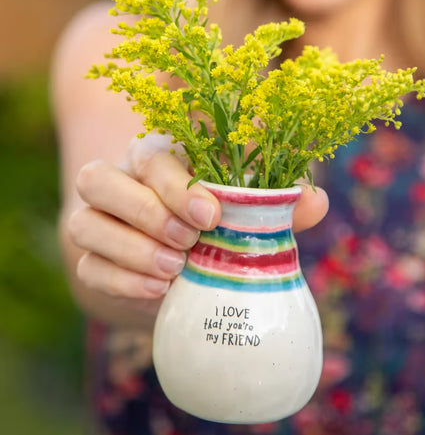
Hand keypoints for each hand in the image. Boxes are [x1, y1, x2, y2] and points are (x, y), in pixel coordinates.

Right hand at [69, 135, 328, 304]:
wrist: (179, 267)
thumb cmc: (217, 225)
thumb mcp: (247, 209)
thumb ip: (277, 203)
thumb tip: (316, 200)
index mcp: (155, 158)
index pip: (150, 156)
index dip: (176, 184)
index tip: (212, 215)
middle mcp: (118, 182)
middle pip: (99, 179)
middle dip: (145, 211)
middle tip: (189, 243)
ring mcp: (97, 222)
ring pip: (84, 223)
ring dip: (129, 248)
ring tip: (174, 270)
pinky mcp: (91, 262)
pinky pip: (88, 267)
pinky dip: (120, 280)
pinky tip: (158, 292)